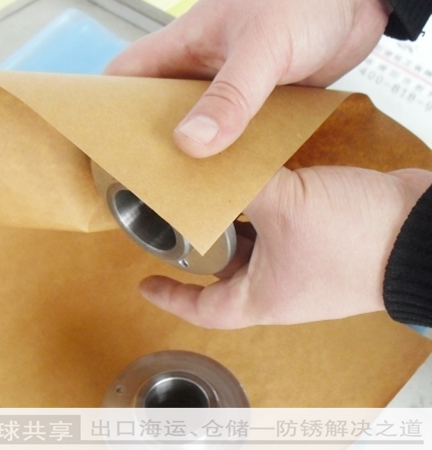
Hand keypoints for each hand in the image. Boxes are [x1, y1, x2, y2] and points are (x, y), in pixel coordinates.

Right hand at [105, 0, 391, 156]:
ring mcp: (227, 86)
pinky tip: (233, 177)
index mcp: (182, 46)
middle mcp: (198, 69)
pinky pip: (234, 132)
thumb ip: (230, 96)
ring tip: (187, 190)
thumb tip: (193, 144)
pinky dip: (231, 153)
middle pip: (158, 112)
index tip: (98, 145)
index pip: (125, 77)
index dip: (106, 109)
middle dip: (152, 144)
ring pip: (197, 126)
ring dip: (195, 154)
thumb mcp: (262, 47)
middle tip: (147, 182)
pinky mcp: (257, 101)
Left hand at [138, 167, 431, 328]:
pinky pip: (278, 225)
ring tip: (205, 191)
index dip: (170, 297)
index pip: (202, 309)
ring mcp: (301, 262)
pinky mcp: (320, 238)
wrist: (423, 232)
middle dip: (199, 247)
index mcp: (262, 297)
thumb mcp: (284, 206)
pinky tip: (250, 179)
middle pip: (223, 271)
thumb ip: (239, 185)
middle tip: (173, 219)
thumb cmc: (354, 240)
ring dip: (231, 221)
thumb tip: (206, 163)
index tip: (145, 284)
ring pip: (252, 244)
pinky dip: (262, 206)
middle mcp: (279, 285)